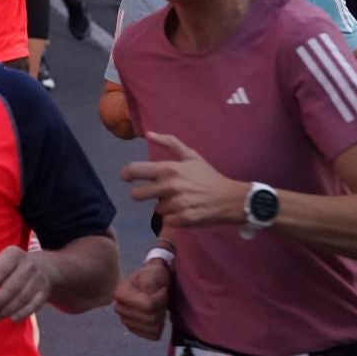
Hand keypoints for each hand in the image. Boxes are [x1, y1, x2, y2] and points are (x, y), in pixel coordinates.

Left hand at [0, 245, 53, 319]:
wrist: (42, 267)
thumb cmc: (9, 266)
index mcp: (13, 254)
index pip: (1, 269)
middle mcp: (28, 265)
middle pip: (12, 286)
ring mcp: (38, 278)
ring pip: (22, 298)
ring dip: (7, 310)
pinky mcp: (45, 291)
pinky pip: (34, 305)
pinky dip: (22, 313)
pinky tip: (12, 318)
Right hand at [113, 257, 172, 340]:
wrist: (153, 281)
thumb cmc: (153, 276)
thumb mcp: (153, 273)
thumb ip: (149, 282)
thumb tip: (148, 294)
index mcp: (120, 294)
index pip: (148, 306)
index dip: (160, 299)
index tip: (163, 290)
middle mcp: (120, 309)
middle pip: (150, 319)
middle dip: (160, 308)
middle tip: (161, 298)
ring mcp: (126, 321)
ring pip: (153, 328)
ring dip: (161, 317)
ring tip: (159, 305)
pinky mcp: (135, 330)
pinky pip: (153, 336)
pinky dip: (159, 327)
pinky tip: (156, 315)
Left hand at [119, 133, 243, 227]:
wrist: (230, 199)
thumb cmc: (208, 176)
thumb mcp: (191, 156)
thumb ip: (169, 143)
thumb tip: (148, 134)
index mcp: (169, 169)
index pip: (136, 170)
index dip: (127, 174)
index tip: (126, 177)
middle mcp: (170, 186)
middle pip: (138, 194)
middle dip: (142, 194)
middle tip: (154, 193)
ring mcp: (176, 204)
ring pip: (156, 209)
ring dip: (165, 206)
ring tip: (179, 201)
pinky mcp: (182, 220)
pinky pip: (166, 221)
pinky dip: (173, 218)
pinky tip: (185, 211)